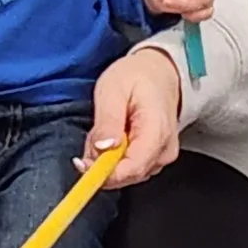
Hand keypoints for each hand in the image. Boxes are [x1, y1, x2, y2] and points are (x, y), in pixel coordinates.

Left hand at [89, 44, 183, 188]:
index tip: (82, 163)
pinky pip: (129, 169)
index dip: (104, 173)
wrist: (160, 72)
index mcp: (157, 131)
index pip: (132, 168)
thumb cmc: (137, 77)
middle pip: (127, 175)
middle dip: (101, 162)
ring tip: (107, 128)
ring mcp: (162, 157)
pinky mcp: (157, 159)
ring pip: (125, 173)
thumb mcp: (113, 90)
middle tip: (94, 134)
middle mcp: (165, 150)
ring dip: (106, 159)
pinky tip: (115, 136)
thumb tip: (103, 149)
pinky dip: (114, 158)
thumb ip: (108, 121)